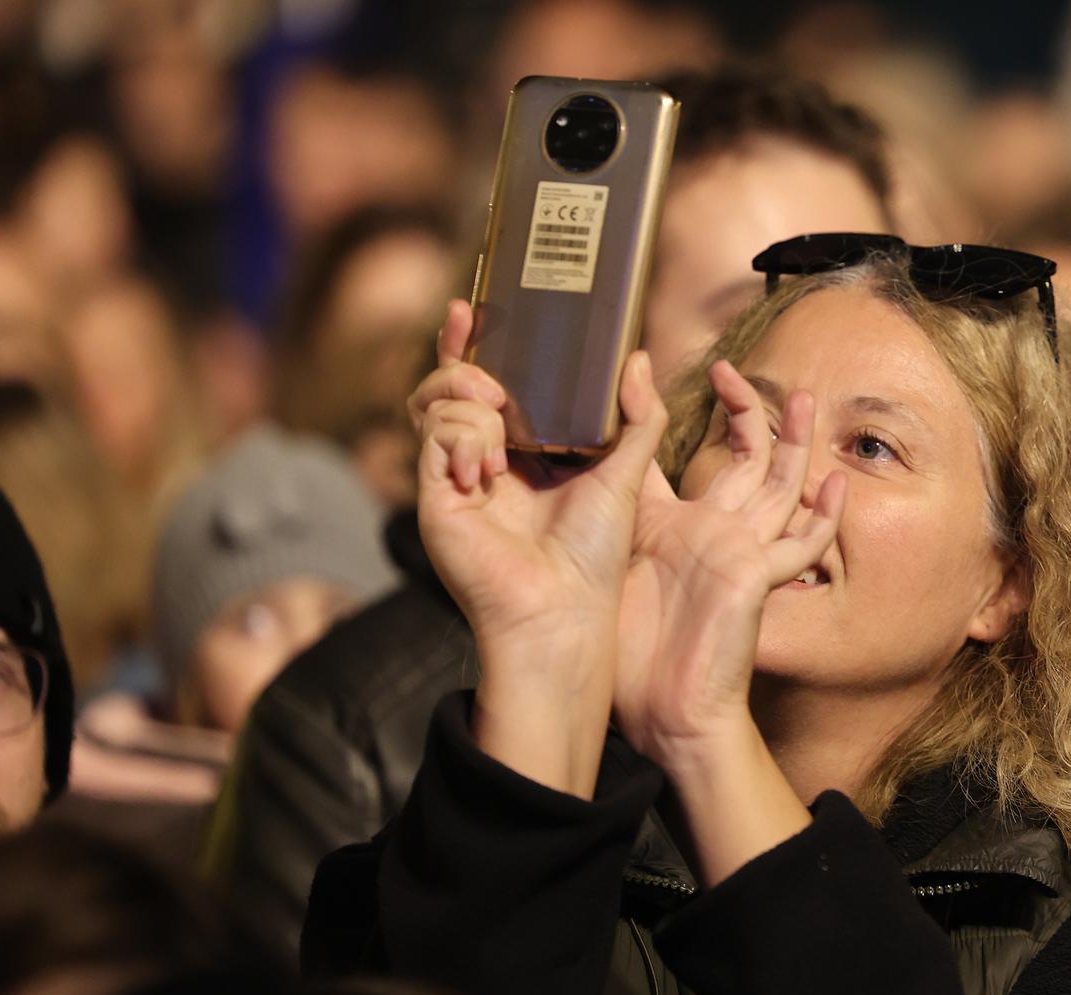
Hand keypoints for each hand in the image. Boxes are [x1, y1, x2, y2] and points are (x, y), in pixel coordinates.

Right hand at [412, 300, 666, 641]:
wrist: (563, 609)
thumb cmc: (596, 553)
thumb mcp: (627, 473)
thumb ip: (638, 415)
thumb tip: (637, 355)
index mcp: (525, 452)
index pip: (489, 385)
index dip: (475, 345)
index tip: (472, 308)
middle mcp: (485, 460)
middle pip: (449, 386)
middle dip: (462, 362)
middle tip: (495, 384)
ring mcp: (454, 477)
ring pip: (435, 402)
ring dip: (467, 400)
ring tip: (498, 426)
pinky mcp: (435, 495)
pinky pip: (431, 435)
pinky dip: (460, 436)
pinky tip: (485, 469)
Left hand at [612, 361, 845, 770]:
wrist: (660, 706)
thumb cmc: (635, 649)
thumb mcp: (618, 553)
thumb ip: (615, 500)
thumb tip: (582, 458)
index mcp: (689, 528)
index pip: (705, 461)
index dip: (706, 422)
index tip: (693, 375)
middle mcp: (722, 534)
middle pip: (750, 462)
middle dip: (751, 415)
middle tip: (736, 372)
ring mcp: (745, 555)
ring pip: (782, 490)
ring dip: (796, 447)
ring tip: (805, 403)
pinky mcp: (758, 579)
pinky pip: (802, 546)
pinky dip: (821, 519)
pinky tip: (835, 489)